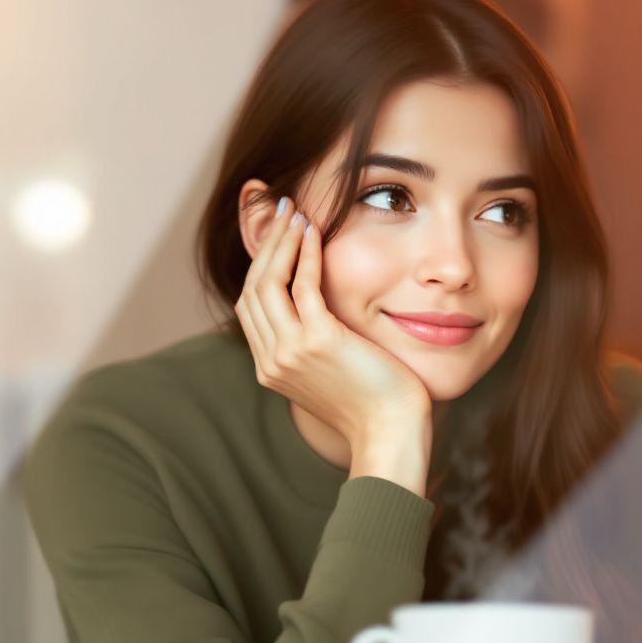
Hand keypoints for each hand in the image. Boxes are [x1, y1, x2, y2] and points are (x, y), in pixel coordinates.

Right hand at [234, 195, 431, 451]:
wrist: (390, 432)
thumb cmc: (374, 404)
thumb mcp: (331, 373)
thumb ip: (315, 345)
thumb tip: (319, 313)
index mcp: (270, 367)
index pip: (251, 305)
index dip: (260, 265)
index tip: (277, 234)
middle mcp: (271, 359)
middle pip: (252, 288)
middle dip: (266, 245)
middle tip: (282, 211)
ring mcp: (290, 351)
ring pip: (268, 282)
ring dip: (282, 242)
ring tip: (296, 213)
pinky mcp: (317, 341)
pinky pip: (302, 285)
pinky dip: (305, 254)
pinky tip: (315, 232)